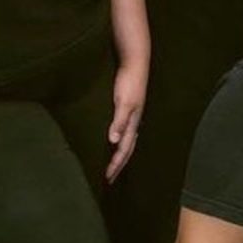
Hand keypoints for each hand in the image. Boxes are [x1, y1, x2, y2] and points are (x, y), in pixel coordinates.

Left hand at [105, 56, 147, 182]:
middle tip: (109, 179)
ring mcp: (133, 116)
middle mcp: (134, 122)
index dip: (116, 164)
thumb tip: (113, 141)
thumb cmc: (129, 82)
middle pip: (127, 149)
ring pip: (128, 141)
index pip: (124, 149)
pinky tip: (115, 141)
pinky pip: (125, 132)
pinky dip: (120, 142)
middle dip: (119, 164)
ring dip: (120, 155)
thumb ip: (119, 121)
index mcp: (133, 123)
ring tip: (113, 165)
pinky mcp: (129, 109)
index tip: (107, 178)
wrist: (135, 64)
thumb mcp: (124, 102)